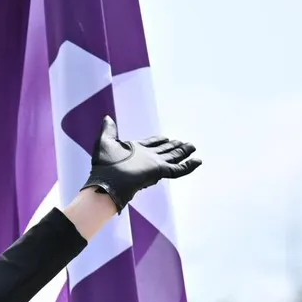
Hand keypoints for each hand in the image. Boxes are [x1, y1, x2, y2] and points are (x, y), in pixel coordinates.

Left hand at [85, 115, 199, 210]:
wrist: (106, 184)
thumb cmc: (103, 167)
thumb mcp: (104, 143)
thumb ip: (109, 130)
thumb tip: (107, 117)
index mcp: (136, 151)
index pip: (151, 144)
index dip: (159, 141)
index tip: (166, 138)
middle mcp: (147, 158)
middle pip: (165, 150)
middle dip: (175, 147)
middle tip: (185, 143)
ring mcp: (154, 165)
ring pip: (173, 157)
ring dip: (183, 153)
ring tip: (192, 148)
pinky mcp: (158, 171)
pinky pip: (176, 169)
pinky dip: (187, 166)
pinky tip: (198, 161)